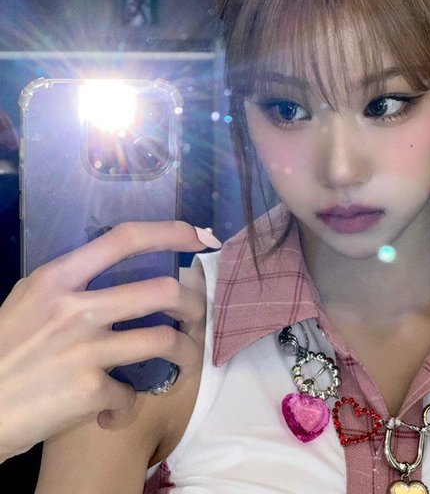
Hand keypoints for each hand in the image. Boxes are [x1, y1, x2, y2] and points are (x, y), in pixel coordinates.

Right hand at [0, 221, 217, 461]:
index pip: (124, 240)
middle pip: (161, 291)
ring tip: (181, 360)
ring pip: (164, 340)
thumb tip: (110, 267)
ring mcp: (85, 348)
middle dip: (193, 303)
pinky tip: (112, 409)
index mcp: (58, 278)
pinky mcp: (89, 390)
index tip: (198, 237)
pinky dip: (125, 405)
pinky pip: (130, 394)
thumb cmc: (3, 350)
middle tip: (195, 315)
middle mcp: (75, 307)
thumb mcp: (28, 300)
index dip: (169, 233)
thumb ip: (68, 283)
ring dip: (185, 353)